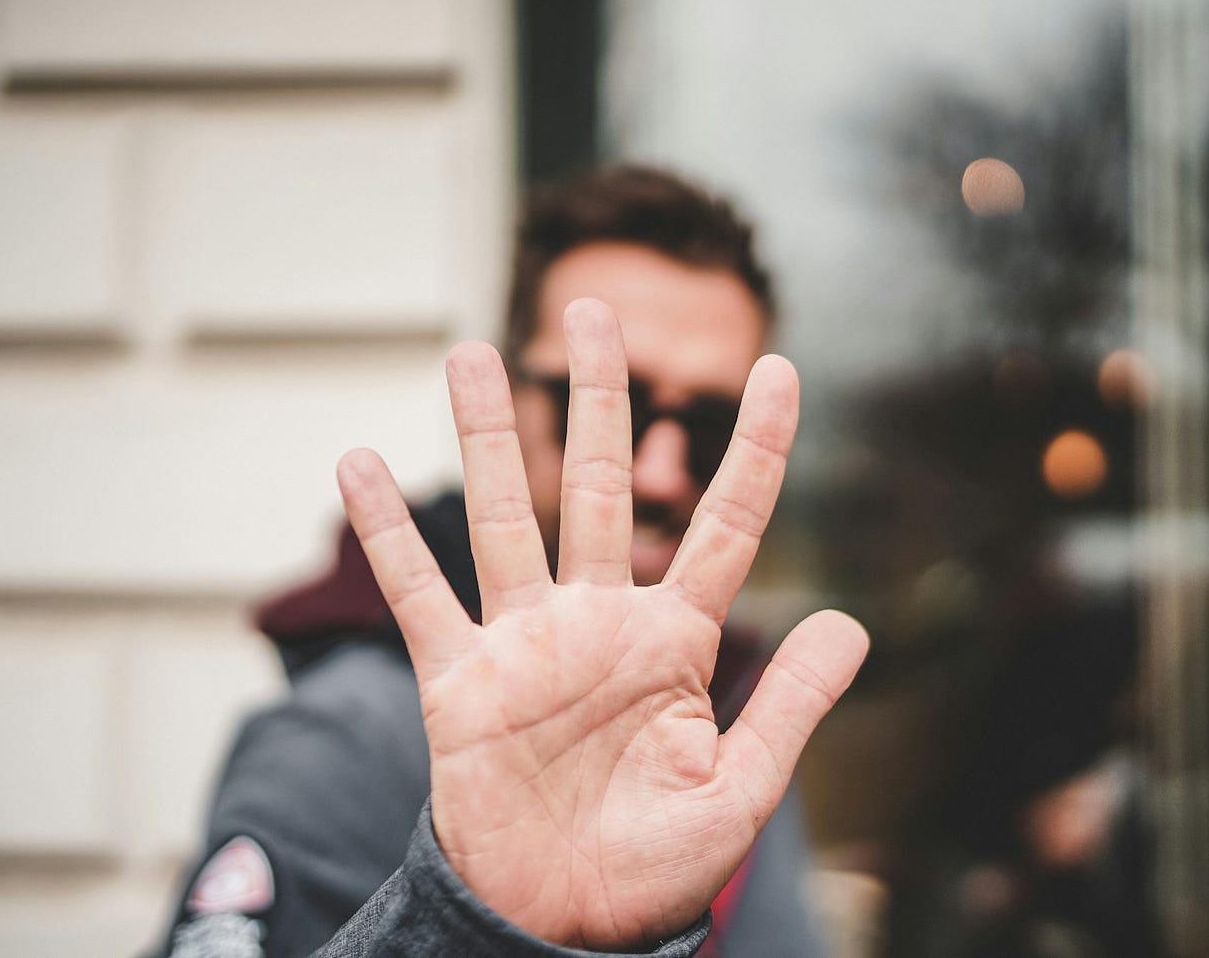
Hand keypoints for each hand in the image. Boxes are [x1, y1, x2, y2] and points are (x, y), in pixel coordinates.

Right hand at [335, 299, 866, 949]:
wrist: (561, 927)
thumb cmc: (655, 872)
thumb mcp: (740, 792)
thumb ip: (789, 705)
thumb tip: (851, 620)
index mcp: (674, 642)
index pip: (726, 526)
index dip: (759, 449)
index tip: (784, 368)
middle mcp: (597, 623)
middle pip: (600, 487)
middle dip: (598, 401)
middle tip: (595, 312)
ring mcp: (524, 644)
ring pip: (503, 517)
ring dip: (484, 435)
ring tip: (468, 351)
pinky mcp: (459, 680)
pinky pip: (419, 592)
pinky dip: (389, 532)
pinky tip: (356, 461)